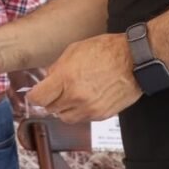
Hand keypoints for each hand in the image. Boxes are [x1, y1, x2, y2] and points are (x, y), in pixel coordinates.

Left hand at [26, 33, 140, 122]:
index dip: (34, 96)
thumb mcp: (74, 50)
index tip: (35, 93)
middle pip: (50, 109)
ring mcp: (89, 108)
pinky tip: (86, 98)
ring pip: (65, 117)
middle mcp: (76, 96)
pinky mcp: (101, 115)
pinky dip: (80, 111)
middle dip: (50, 100)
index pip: (38, 98)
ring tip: (72, 95)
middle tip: (56, 91)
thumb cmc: (107, 50)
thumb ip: (57, 67)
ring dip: (64, 108)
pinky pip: (82, 118)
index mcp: (66, 78)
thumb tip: (47, 79)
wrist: (134, 60)